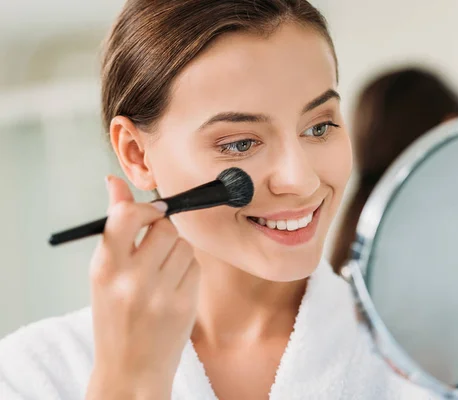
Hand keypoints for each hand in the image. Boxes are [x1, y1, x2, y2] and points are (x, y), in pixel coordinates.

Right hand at [86, 176, 199, 399]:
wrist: (131, 370)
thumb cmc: (115, 317)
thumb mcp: (104, 274)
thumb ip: (114, 227)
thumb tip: (115, 181)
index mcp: (104, 268)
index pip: (126, 216)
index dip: (145, 207)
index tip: (150, 213)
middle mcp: (132, 279)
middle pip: (165, 226)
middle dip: (164, 230)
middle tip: (156, 247)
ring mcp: (160, 293)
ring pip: (183, 244)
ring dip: (177, 251)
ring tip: (162, 273)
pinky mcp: (184, 304)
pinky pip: (194, 265)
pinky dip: (187, 270)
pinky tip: (174, 288)